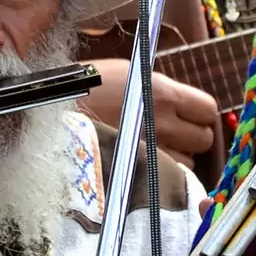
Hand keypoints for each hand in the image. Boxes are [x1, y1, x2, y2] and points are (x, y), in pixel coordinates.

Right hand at [81, 59, 218, 167]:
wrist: (47, 113)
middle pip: (204, 140)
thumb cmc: (81, 90)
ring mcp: (151, 151)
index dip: (200, 114)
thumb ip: (158, 89)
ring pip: (188, 164)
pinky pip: (165, 180)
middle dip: (192, 139)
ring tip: (152, 151)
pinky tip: (143, 167)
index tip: (189, 115)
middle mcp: (162, 123)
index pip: (208, 109)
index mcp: (161, 92)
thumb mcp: (124, 74)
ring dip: (177, 160)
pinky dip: (160, 177)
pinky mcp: (137, 174)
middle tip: (173, 135)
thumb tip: (179, 100)